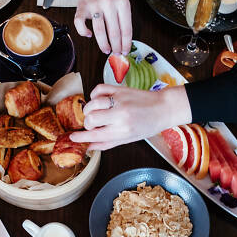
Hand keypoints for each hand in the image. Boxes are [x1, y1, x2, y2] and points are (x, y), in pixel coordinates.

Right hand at [70, 84, 191, 149]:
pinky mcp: (120, 89)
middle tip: (91, 124)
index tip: (72, 138)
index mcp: (122, 131)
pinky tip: (98, 100)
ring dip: (88, 109)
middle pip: (91, 118)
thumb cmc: (148, 125)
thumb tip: (89, 147)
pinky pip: (99, 89)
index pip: (95, 135)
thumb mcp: (129, 139)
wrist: (164, 108)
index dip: (81, 137)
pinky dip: (94, 94)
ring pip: (92, 103)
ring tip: (94, 112)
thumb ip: (107, 143)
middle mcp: (120, 116)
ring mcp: (120, 100)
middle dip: (87, 123)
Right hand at [74, 0, 131, 54]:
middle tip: (116, 52)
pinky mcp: (82, 6)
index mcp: (122, 3)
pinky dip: (83, 32)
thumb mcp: (122, 2)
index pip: (126, 29)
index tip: (125, 51)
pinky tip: (88, 34)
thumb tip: (123, 41)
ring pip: (99, 31)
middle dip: (116, 46)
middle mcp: (109, 4)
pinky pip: (80, 24)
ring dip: (103, 44)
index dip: (126, 43)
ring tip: (106, 50)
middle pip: (114, 32)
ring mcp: (94, 5)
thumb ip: (123, 19)